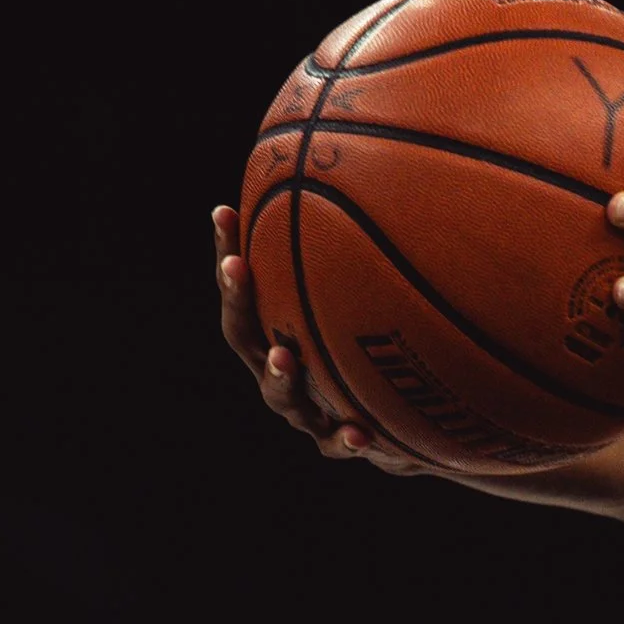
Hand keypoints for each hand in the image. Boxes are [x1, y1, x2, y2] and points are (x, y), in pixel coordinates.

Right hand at [210, 206, 426, 473]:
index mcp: (275, 331)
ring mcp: (301, 408)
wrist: (401, 424)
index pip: (243, 287)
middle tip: (236, 267)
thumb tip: (375, 180)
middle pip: (244, 334)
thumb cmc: (373, 352)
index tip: (222, 211)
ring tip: (283, 355)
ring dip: (278, 374)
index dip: (228, 251)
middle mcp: (277, 367)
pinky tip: (361, 433)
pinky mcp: (332, 442)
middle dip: (239, 298)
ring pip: (280, 394)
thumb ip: (363, 258)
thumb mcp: (368, 305)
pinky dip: (346, 438)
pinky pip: (336, 443)